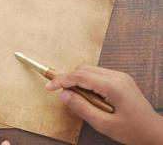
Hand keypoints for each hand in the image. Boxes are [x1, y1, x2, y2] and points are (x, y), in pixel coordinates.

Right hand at [46, 65, 162, 144]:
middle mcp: (116, 76)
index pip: (80, 76)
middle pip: (83, 69)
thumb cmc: (131, 131)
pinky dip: (86, 82)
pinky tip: (87, 95)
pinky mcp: (119, 79)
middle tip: (62, 94)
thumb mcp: (103, 124)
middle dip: (69, 79)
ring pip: (89, 70)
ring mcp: (119, 76)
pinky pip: (97, 74)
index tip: (49, 87)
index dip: (62, 80)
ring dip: (78, 80)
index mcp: (112, 86)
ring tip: (76, 97)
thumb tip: (64, 94)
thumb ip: (81, 107)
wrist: (153, 132)